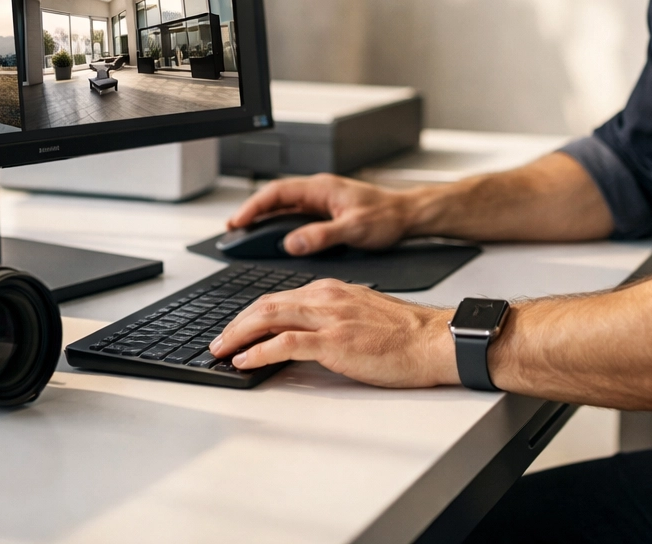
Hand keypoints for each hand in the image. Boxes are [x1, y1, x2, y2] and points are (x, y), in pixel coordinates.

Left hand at [209, 279, 458, 387]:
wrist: (433, 340)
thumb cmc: (405, 333)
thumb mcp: (361, 313)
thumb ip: (332, 317)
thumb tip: (306, 335)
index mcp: (331, 290)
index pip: (279, 298)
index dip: (251, 314)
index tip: (235, 328)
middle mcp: (325, 297)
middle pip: (266, 304)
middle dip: (236, 323)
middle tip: (218, 341)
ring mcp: (329, 318)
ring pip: (269, 318)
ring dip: (238, 335)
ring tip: (221, 351)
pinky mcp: (335, 341)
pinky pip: (285, 343)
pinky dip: (259, 352)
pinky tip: (244, 361)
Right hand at [227, 174, 418, 255]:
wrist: (408, 216)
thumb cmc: (387, 217)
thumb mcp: (353, 228)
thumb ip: (321, 235)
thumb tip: (291, 243)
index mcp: (321, 188)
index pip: (277, 193)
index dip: (253, 206)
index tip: (237, 222)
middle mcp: (318, 192)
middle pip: (275, 199)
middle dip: (252, 213)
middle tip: (233, 231)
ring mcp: (322, 201)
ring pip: (284, 207)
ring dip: (264, 219)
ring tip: (246, 235)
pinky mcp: (327, 212)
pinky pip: (296, 216)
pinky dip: (280, 225)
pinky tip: (274, 237)